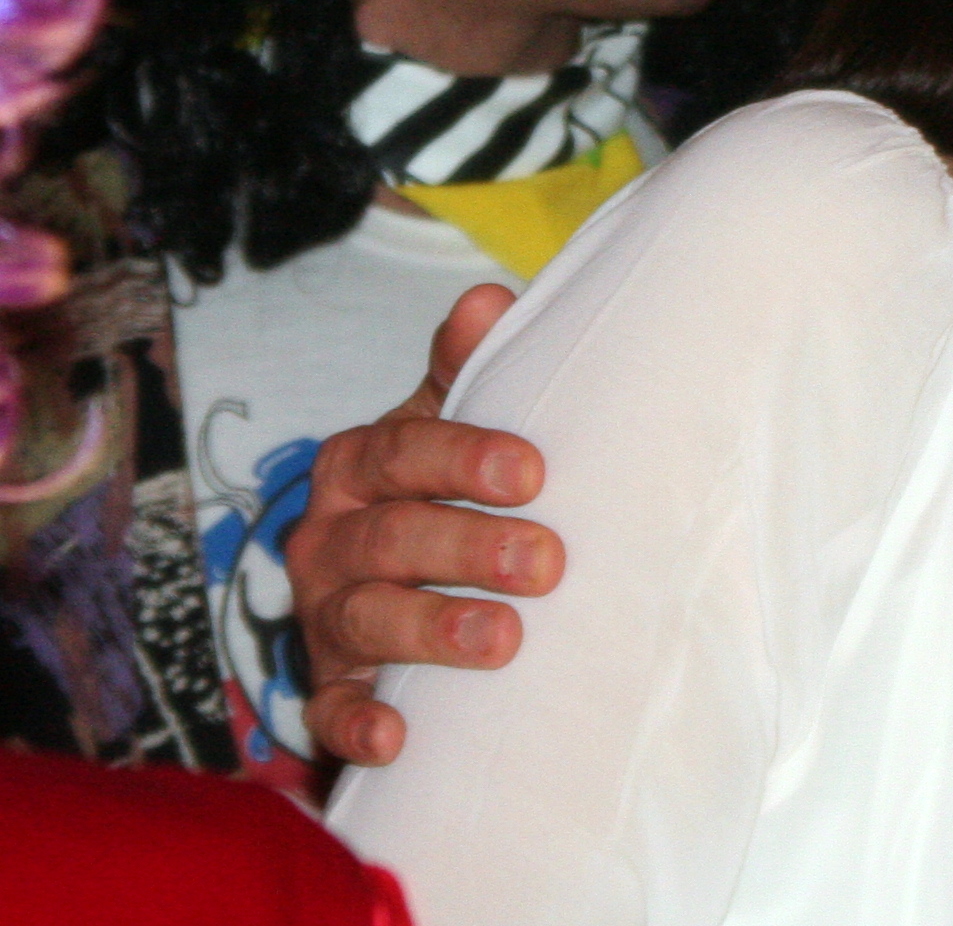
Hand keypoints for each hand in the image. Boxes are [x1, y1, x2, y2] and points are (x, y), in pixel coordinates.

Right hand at [287, 283, 560, 766]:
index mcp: (360, 466)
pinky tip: (397, 735)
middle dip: (467, 550)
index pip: (400, 454)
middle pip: (390, 540)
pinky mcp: (331, 687)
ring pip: (367, 620)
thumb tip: (486, 297)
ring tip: (504, 641)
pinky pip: (330, 712)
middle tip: (547, 562)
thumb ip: (465, 367)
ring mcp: (325, 617)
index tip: (533, 473)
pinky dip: (357, 725)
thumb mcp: (449, 423)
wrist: (403, 584)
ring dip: (433, 630)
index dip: (463, 459)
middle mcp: (330, 539)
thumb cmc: (441, 489)